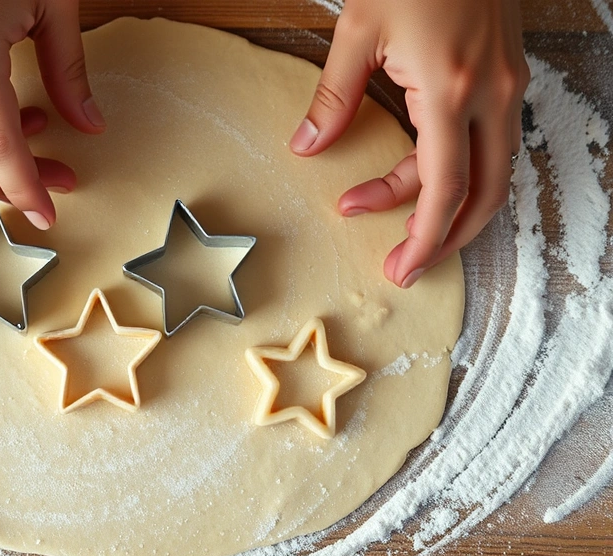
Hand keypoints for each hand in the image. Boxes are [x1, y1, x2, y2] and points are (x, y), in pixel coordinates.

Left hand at [289, 0, 528, 287]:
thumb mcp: (359, 30)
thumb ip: (333, 97)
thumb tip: (306, 146)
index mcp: (451, 91)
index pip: (444, 189)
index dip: (422, 237)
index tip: (398, 266)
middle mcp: (492, 97)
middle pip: (483, 195)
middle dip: (444, 239)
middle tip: (404, 264)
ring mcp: (507, 88)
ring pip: (490, 173)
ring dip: (448, 208)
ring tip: (401, 225)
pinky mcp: (507, 78)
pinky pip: (488, 143)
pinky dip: (458, 171)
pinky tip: (418, 179)